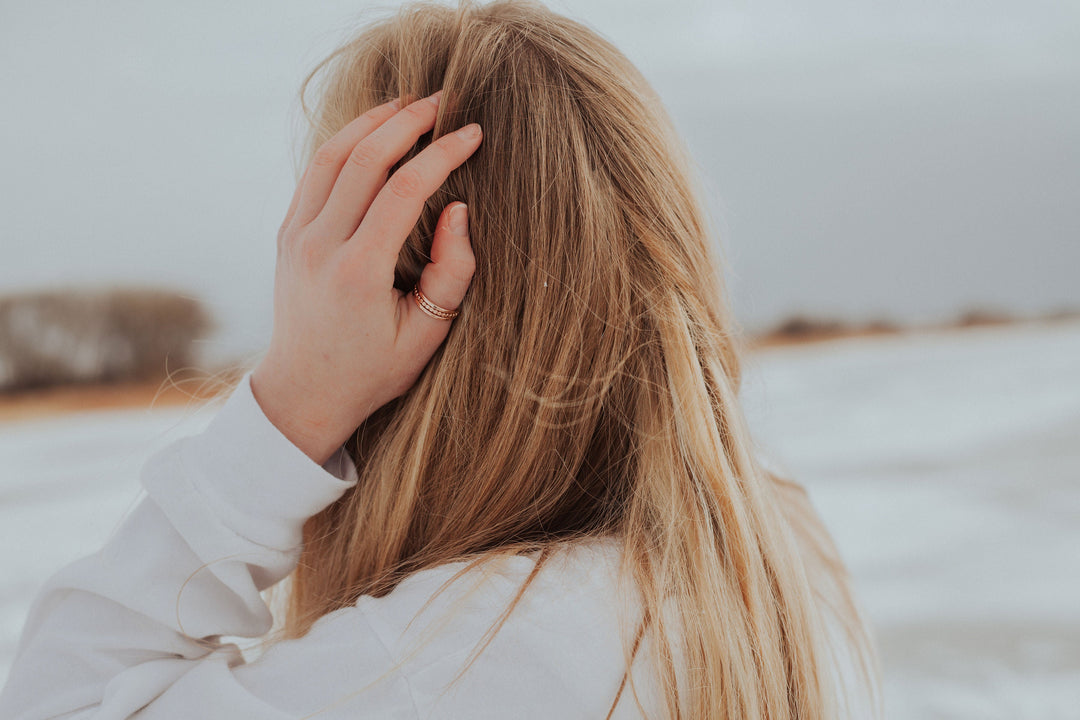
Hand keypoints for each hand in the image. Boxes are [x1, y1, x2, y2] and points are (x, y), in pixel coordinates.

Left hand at [251, 91, 481, 464]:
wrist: (305, 391)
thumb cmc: (374, 369)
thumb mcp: (427, 335)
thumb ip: (452, 272)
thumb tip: (458, 209)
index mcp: (357, 273)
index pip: (404, 190)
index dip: (443, 154)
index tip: (473, 134)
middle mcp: (320, 246)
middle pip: (365, 159)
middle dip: (408, 122)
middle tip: (444, 102)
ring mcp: (296, 236)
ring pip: (332, 155)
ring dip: (372, 122)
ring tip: (408, 104)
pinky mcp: (287, 234)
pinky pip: (315, 172)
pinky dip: (346, 143)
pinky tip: (372, 133)